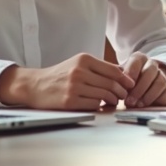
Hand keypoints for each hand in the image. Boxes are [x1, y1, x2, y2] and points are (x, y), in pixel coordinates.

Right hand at [0, 53, 134, 110]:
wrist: (35, 85)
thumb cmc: (60, 75)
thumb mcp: (78, 63)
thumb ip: (98, 67)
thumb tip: (122, 72)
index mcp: (84, 59)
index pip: (113, 70)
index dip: (125, 79)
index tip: (130, 84)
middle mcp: (79, 71)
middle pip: (111, 83)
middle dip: (121, 91)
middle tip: (123, 96)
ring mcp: (74, 86)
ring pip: (104, 95)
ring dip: (112, 100)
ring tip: (112, 101)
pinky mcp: (70, 101)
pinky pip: (94, 104)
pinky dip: (100, 106)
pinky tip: (99, 105)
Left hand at [120, 52, 165, 107]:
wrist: (144, 84)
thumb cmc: (129, 81)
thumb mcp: (121, 77)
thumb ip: (118, 79)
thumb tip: (114, 85)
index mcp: (139, 58)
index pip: (137, 61)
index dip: (131, 73)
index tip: (125, 85)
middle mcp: (152, 64)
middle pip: (150, 72)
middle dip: (139, 89)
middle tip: (130, 101)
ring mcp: (162, 75)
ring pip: (160, 82)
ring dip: (148, 96)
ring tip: (138, 105)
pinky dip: (158, 100)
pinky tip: (149, 105)